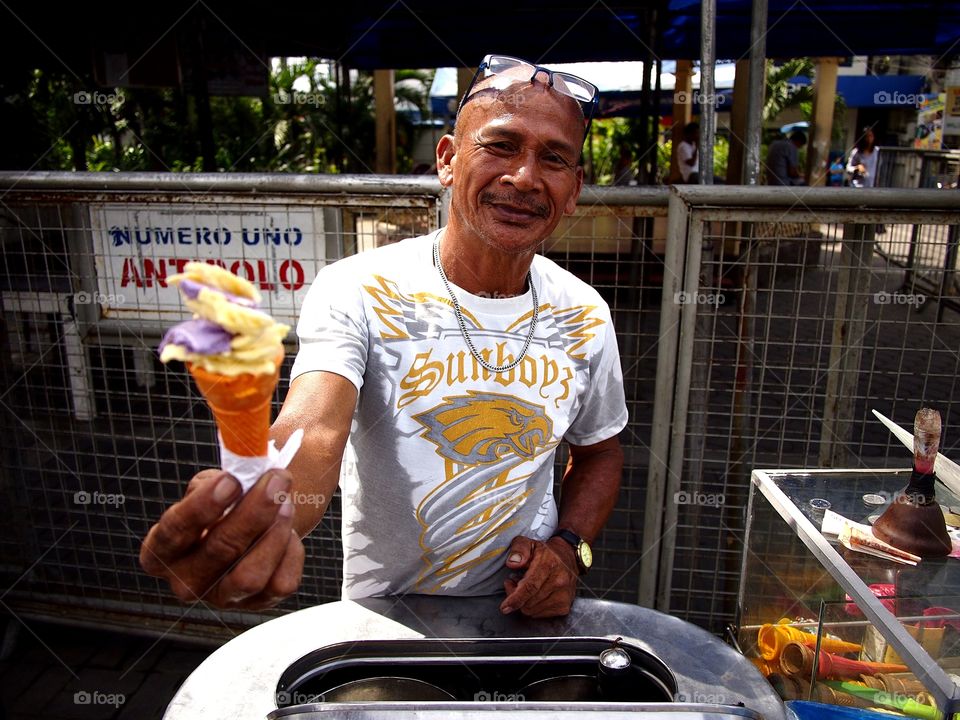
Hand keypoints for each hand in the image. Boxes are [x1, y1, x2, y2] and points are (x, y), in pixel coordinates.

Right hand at [139, 468, 303, 609]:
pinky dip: (292, 550)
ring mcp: (222, 596)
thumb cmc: (230, 499)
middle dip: (254, 511)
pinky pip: (281, 582)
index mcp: (162, 548)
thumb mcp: (216, 481)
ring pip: (250, 576)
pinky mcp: (258, 603)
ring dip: (274, 532)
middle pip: (219, 550)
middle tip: (277, 481)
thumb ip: (223, 476)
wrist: (258, 518)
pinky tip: (287, 532)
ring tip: (286, 502)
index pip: (173, 532)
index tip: (231, 481)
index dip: (203, 506)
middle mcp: (185, 580)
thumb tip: (246, 467)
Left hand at [500, 535, 577, 617]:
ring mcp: (563, 596)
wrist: (568, 557)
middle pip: (529, 601)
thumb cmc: (546, 552)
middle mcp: (559, 581)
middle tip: (513, 583)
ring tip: (524, 588)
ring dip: (524, 602)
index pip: (531, 586)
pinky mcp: (564, 606)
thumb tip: (512, 563)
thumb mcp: (529, 542)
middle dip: (515, 597)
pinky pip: (540, 615)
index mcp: (549, 564)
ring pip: (533, 610)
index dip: (516, 598)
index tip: (505, 606)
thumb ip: (519, 549)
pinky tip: (533, 595)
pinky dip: (533, 607)